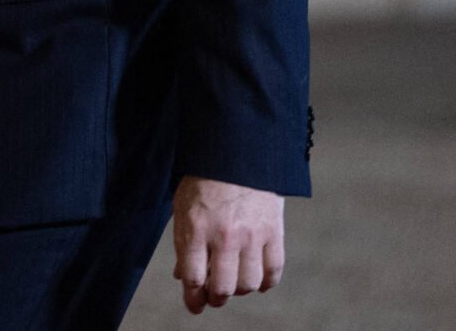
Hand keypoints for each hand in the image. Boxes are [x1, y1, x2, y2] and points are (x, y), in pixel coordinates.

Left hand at [171, 176, 284, 315]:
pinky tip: (259, 281)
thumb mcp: (183, 206)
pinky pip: (274, 270)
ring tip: (235, 282)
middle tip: (216, 296)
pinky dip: (266, 282)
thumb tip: (181, 276)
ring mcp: (252, 234)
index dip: (193, 298)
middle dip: (216, 298)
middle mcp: (224, 235)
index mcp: (196, 227)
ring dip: (240, 290)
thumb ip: (183, 242)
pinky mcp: (273, 230)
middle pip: (222, 287)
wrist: (238, 150)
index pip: (193, 278)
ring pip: (248, 284)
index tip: (195, 305)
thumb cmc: (205, 179)